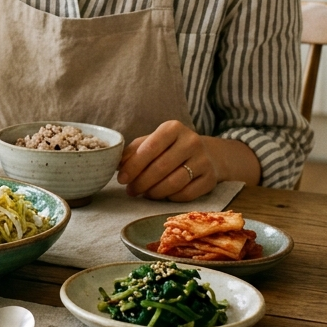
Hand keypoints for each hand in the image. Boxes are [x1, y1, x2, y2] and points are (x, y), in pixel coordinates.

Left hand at [117, 122, 260, 198]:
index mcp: (173, 128)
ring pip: (174, 182)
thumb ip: (134, 151)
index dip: (133, 166)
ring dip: (154, 192)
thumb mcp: (152, 141)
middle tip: (130, 191)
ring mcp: (203, 160)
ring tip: (144, 194)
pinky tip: (162, 196)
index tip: (121, 178)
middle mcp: (191, 141)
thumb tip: (116, 166)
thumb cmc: (170, 148)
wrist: (208, 154)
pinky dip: (170, 197)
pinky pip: (186, 194)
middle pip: (161, 167)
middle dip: (141, 182)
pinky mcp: (211, 179)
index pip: (150, 148)